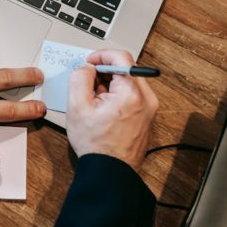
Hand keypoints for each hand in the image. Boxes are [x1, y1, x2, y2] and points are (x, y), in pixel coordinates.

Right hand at [66, 49, 158, 171]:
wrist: (110, 171)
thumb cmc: (96, 144)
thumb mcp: (77, 106)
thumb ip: (79, 78)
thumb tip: (85, 67)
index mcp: (132, 93)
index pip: (121, 56)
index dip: (101, 55)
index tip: (89, 62)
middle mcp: (146, 99)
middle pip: (126, 68)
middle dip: (104, 71)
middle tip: (88, 82)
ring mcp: (149, 108)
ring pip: (129, 81)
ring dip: (110, 83)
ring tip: (95, 99)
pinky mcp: (147, 116)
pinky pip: (132, 95)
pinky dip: (117, 94)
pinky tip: (104, 108)